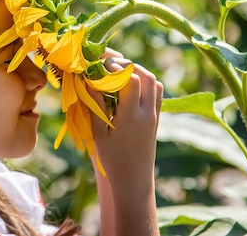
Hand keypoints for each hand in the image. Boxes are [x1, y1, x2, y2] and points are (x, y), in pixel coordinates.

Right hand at [89, 50, 162, 235]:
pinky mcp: (157, 118)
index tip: (101, 65)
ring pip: (154, 82)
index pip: (131, 79)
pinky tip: (129, 86)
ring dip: (139, 72)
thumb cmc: (112, 159)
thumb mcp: (99, 133)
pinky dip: (145, 82)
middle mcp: (147, 113)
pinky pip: (156, 92)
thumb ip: (96, 105)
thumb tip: (89, 80)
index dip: (116, 67)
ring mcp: (155, 115)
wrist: (134, 179)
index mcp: (132, 116)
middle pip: (146, 76)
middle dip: (128, 65)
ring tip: (119, 73)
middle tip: (110, 65)